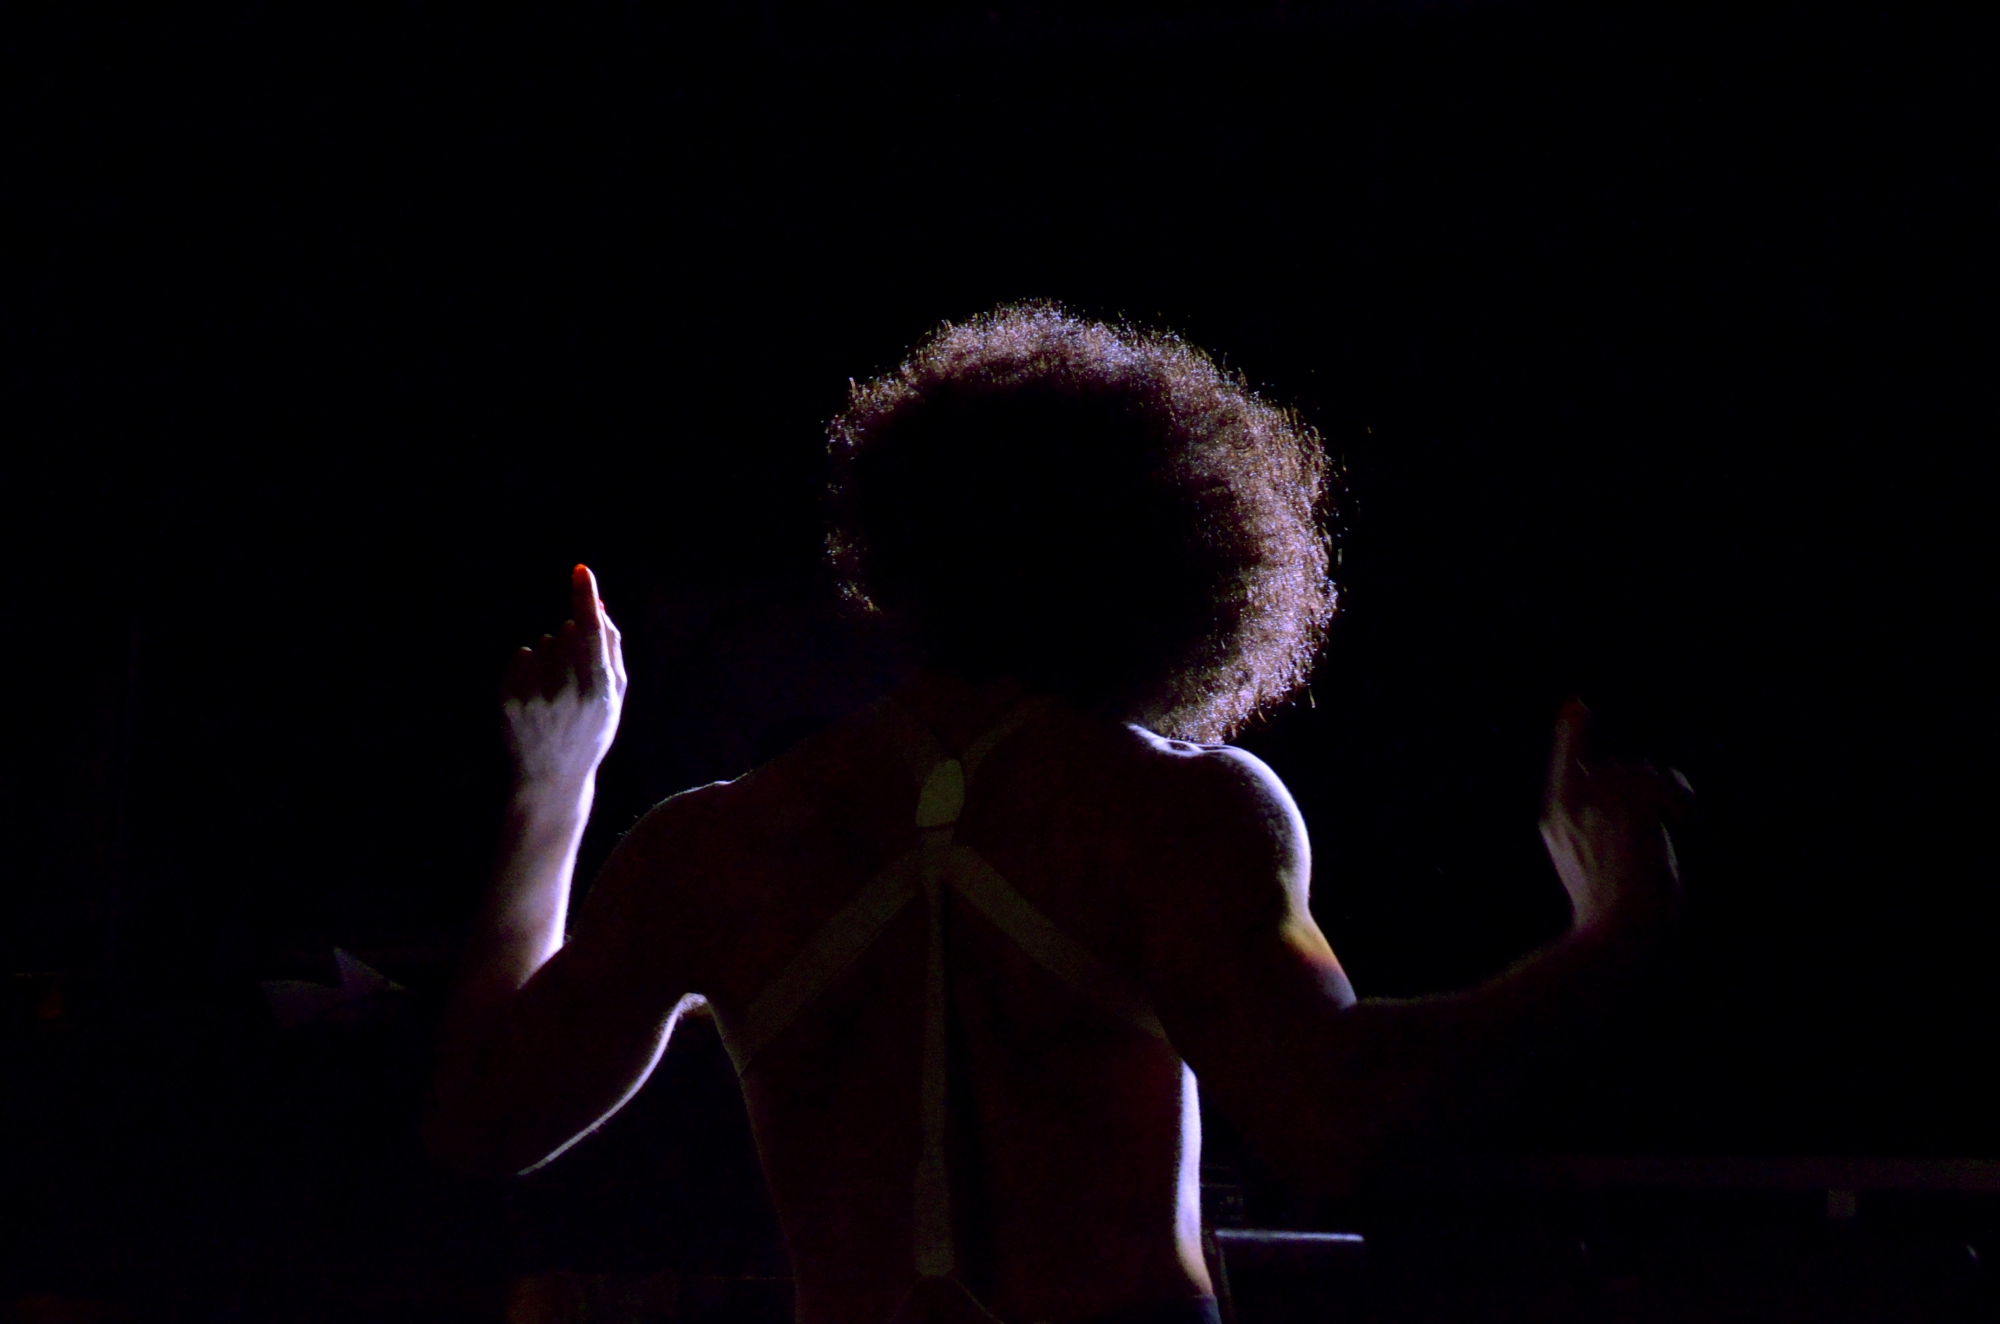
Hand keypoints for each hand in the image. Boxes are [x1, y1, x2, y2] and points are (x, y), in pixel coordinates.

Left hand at [502, 565, 627, 792]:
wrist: (551, 777)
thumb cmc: (590, 730)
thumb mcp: (615, 696)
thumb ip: (611, 649)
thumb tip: (597, 606)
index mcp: (598, 691)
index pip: (591, 634)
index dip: (585, 600)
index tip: (580, 571)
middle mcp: (565, 691)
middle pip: (569, 633)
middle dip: (574, 640)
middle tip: (577, 675)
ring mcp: (534, 695)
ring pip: (545, 643)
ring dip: (552, 655)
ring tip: (556, 692)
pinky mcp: (509, 698)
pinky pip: (522, 655)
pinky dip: (530, 665)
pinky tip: (537, 694)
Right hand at [1538, 699, 1687, 934]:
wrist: (1615, 936)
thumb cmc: (1618, 916)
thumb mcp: (1614, 869)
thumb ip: (1622, 829)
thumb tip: (1658, 797)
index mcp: (1557, 823)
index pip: (1566, 765)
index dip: (1571, 736)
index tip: (1577, 706)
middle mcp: (1566, 808)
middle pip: (1613, 768)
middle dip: (1647, 782)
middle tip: (1678, 807)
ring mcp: (1592, 806)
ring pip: (1637, 771)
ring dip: (1665, 788)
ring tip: (1681, 812)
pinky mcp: (1623, 807)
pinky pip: (1657, 781)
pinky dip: (1676, 796)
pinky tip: (1683, 814)